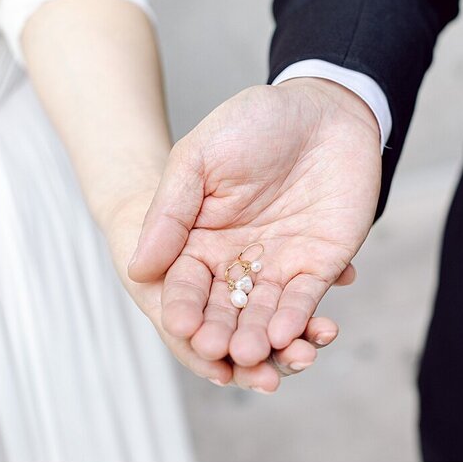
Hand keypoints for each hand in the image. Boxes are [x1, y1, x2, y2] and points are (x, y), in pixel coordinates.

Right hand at [128, 78, 380, 384]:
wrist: (323, 107)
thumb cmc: (254, 122)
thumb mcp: (198, 157)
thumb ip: (169, 212)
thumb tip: (139, 269)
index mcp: (200, 239)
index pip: (185, 283)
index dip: (183, 306)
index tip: (180, 326)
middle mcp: (237, 260)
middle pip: (224, 309)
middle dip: (219, 332)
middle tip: (217, 351)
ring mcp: (280, 266)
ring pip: (264, 315)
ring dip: (256, 338)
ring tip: (250, 354)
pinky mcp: (319, 265)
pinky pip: (305, 299)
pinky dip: (295, 318)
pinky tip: (285, 335)